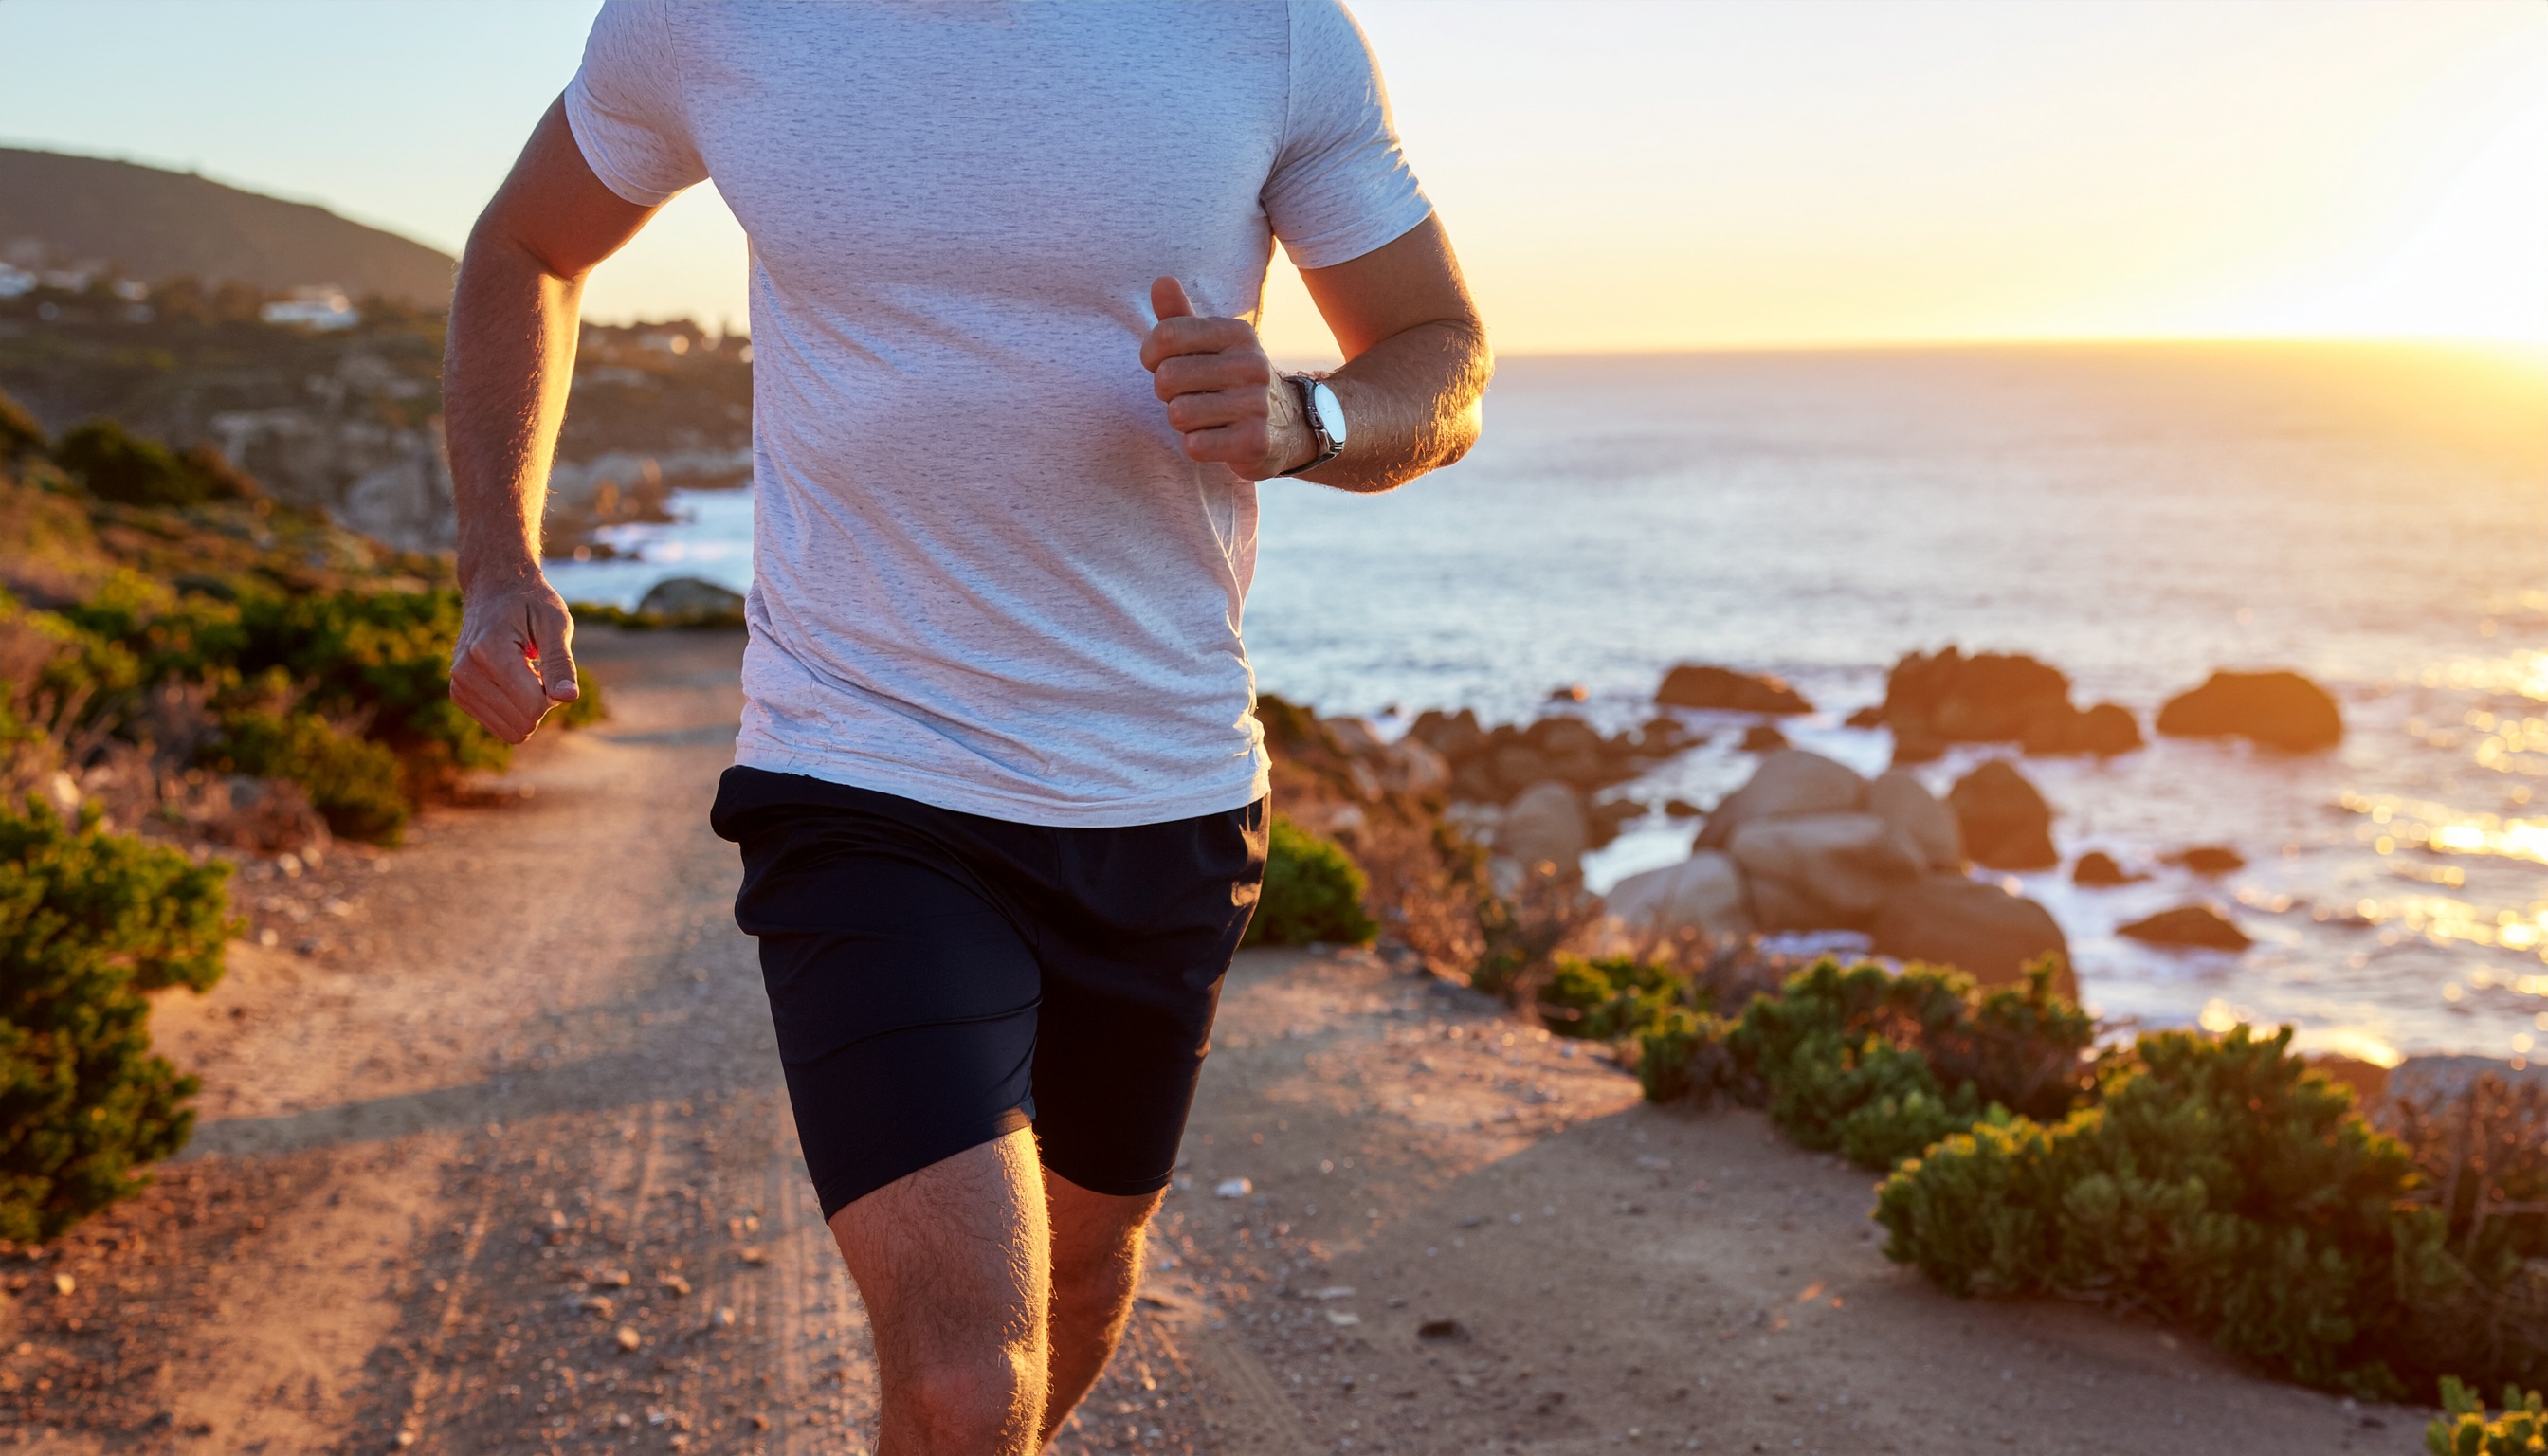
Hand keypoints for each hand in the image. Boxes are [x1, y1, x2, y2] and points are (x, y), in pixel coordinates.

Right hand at [449, 572, 579, 743]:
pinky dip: (514, 710)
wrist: (494, 590)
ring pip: (511, 731)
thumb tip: (569, 698)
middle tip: (538, 668)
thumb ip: (560, 662)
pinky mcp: (458, 695)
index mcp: (488, 650)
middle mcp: (465, 671)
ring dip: (527, 708)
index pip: (534, 706)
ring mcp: (458, 685)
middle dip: (542, 703)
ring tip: (523, 672)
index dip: (554, 692)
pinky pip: (499, 727)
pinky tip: (511, 681)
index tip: (550, 663)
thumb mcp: (555, 623)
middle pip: (523, 723)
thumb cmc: (531, 604)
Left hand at [1139, 277, 1313, 479]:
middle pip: (1166, 378)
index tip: (1162, 364)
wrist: (1289, 426)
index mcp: (1238, 333)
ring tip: (1206, 417)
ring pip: (1178, 415)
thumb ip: (1180, 316)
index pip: (1166, 335)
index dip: (1150, 355)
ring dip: (1183, 422)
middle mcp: (1251, 364)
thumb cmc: (1231, 380)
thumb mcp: (1210, 345)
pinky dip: (1197, 446)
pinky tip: (1217, 438)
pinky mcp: (1254, 442)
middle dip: (1166, 393)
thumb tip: (1160, 280)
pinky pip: (1195, 446)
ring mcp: (1256, 404)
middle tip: (1189, 395)